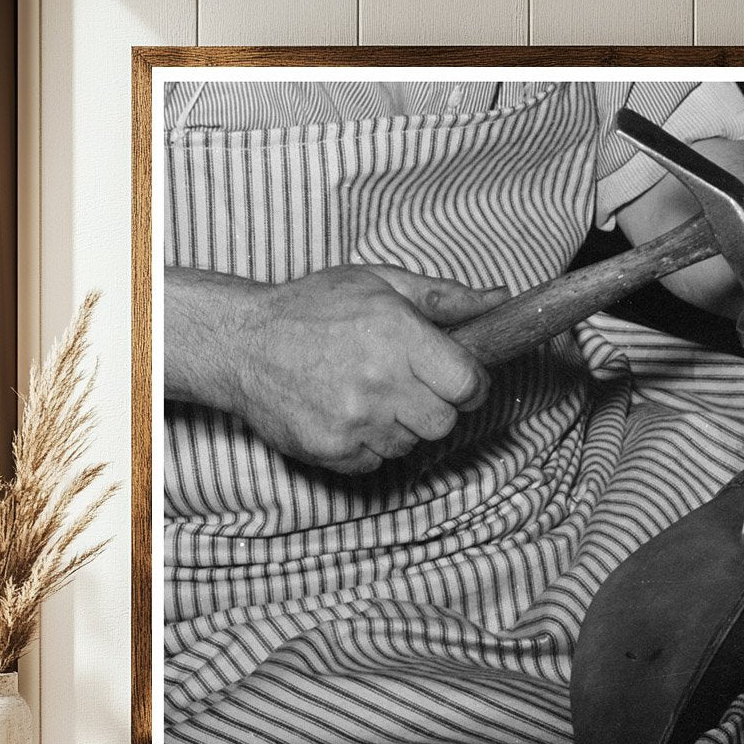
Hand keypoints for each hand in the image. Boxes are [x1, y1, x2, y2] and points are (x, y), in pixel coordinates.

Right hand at [169, 264, 508, 474]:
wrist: (241, 344)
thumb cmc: (312, 308)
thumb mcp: (379, 283)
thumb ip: (445, 298)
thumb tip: (502, 300)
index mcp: (397, 334)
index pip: (468, 384)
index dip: (470, 384)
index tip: (458, 379)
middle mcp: (379, 381)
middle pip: (445, 421)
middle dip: (436, 405)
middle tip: (410, 385)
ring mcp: (355, 421)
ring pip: (412, 443)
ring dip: (402, 424)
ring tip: (368, 393)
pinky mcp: (333, 450)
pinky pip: (378, 461)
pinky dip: (371, 443)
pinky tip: (347, 412)